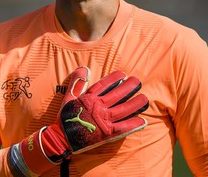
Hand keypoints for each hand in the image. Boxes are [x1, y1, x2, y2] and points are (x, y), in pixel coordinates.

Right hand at [8, 67, 148, 175]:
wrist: (62, 138)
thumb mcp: (68, 98)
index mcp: (88, 99)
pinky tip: (143, 120)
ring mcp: (103, 121)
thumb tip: (84, 69)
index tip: (123, 74)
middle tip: (138, 82)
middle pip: (117, 96)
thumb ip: (76, 83)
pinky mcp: (107, 133)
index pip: (104, 86)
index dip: (114, 79)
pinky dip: (133, 124)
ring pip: (123, 110)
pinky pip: (123, 128)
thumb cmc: (65, 117)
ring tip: (144, 98)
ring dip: (135, 104)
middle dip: (128, 88)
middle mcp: (97, 108)